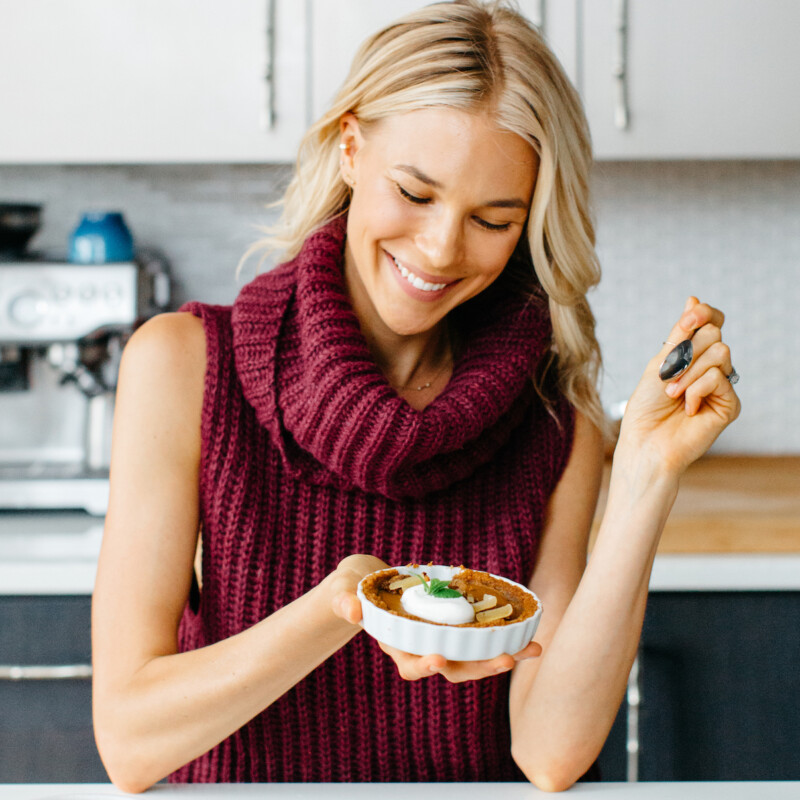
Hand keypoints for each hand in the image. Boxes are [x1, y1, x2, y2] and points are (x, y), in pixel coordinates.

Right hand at [329, 555, 541, 681]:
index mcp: (395, 645)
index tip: (438, 658)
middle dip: (480, 667)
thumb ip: (345, 600)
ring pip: (473, 656)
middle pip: (453, 667)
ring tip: (531, 649)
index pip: (409, 664)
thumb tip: (352, 611)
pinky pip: (480, 636)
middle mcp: (420, 648)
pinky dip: (504, 637)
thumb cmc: (350, 588)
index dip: (424, 666)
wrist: (365, 582)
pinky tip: (527, 634)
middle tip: (506, 660)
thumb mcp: (343, 591)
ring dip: (503, 655)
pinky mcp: (454, 626)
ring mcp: (439, 638)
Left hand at [617, 296, 740, 477]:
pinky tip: (688, 408)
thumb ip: (679, 334)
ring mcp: (722, 385)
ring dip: (688, 372)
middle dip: (686, 351)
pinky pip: (720, 378)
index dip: (703, 314)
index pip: (711, 322)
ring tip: (672, 394)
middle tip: (667, 375)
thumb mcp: (659, 363)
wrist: (646, 441)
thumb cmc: (646, 407)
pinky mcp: (730, 404)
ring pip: (720, 352)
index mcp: (692, 355)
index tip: (688, 317)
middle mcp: (710, 367)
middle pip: (714, 334)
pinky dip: (697, 390)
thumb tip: (694, 299)